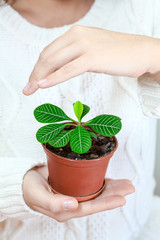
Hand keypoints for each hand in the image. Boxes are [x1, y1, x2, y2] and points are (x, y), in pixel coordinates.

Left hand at [23, 25, 159, 94]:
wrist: (142, 52)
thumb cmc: (119, 53)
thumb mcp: (92, 49)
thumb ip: (76, 55)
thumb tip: (60, 68)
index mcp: (76, 33)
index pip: (49, 50)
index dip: (38, 66)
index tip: (33, 80)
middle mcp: (78, 35)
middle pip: (47, 56)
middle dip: (34, 73)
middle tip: (28, 88)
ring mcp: (85, 45)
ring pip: (54, 62)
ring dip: (39, 77)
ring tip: (31, 90)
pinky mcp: (93, 57)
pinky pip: (68, 70)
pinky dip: (53, 78)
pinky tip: (43, 85)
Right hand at [23, 166, 134, 221]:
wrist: (24, 181)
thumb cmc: (30, 190)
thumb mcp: (39, 196)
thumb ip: (54, 203)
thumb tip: (72, 206)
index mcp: (66, 210)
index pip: (90, 208)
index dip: (106, 203)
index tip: (122, 198)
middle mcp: (73, 203)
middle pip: (97, 200)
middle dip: (114, 194)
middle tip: (130, 186)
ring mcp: (74, 194)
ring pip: (96, 192)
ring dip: (111, 187)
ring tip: (125, 183)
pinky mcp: (73, 186)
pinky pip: (90, 185)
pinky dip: (101, 181)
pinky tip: (110, 179)